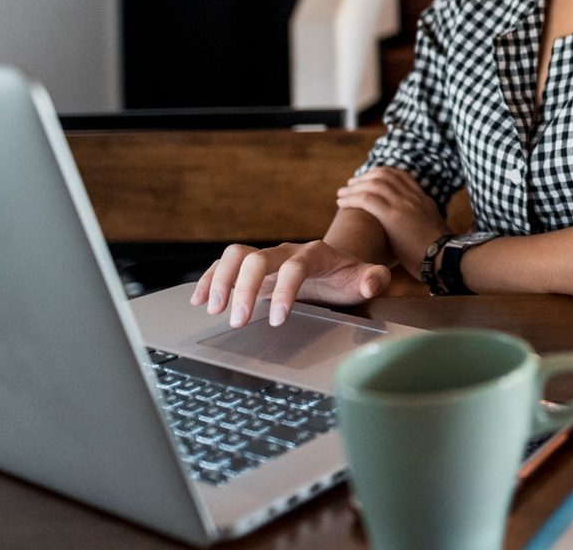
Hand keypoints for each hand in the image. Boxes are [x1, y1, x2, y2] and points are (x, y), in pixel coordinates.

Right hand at [191, 240, 390, 327]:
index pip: (295, 267)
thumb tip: (371, 282)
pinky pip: (225, 265)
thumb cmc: (347, 276)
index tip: (280, 319)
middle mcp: (286, 251)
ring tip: (213, 308)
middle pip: (258, 259)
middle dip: (245, 288)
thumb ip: (373, 279)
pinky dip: (209, 279)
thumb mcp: (364, 278)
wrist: (333, 266)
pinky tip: (199, 299)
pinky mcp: (252, 268)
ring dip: (221, 280)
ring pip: (236, 256)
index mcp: (314, 254)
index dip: (285, 291)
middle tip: (238, 320)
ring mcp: (267, 258)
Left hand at [336, 168, 447, 275]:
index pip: (400, 176)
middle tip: (351, 185)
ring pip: (373, 184)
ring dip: (354, 187)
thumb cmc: (440, 255)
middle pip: (384, 174)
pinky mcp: (393, 216)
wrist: (446, 258)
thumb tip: (415, 233)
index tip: (368, 181)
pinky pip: (366, 199)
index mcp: (423, 200)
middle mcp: (413, 197)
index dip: (381, 175)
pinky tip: (342, 204)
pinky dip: (351, 198)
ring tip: (341, 194)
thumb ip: (422, 226)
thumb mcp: (433, 232)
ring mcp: (404, 204)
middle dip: (364, 177)